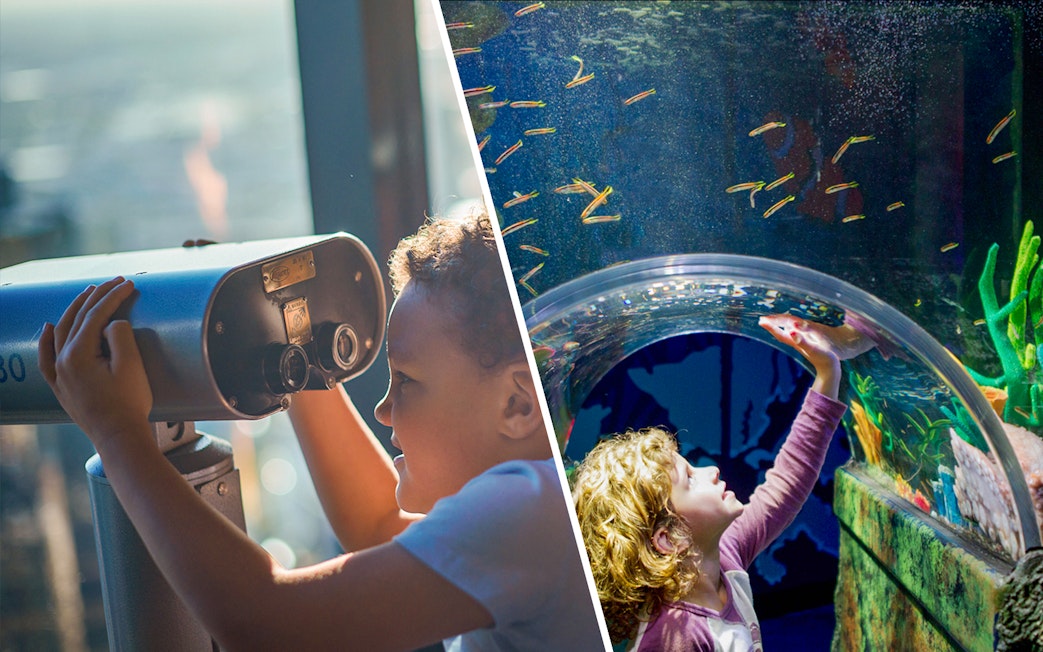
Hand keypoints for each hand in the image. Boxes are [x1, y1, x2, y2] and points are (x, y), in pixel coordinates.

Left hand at [38, 277, 153, 451]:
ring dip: (74, 310)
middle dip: (96, 297)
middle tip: (114, 283)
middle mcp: (62, 361)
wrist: (119, 437)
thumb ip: (120, 336)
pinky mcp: (61, 386)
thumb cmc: (129, 403)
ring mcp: (59, 375)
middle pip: (77, 319)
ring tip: (88, 294)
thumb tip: (111, 322)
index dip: (113, 297)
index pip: (95, 315)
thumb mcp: (131, 366)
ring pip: (60, 332)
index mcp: (78, 354)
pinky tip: (47, 328)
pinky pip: (46, 357)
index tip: (128, 284)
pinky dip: (46, 339)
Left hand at [760, 315, 840, 398]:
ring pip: (785, 334)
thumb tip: (791, 332)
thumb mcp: (813, 348)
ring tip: (770, 322)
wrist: (829, 370)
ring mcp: (799, 344)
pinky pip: (793, 336)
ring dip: (777, 328)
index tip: (761, 320)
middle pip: (780, 333)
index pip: (780, 333)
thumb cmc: (824, 358)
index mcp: (796, 342)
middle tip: (761, 319)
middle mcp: (795, 343)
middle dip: (771, 326)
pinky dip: (788, 331)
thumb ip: (802, 341)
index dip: (771, 326)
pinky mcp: (804, 345)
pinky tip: (788, 330)